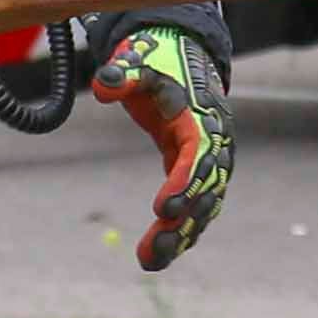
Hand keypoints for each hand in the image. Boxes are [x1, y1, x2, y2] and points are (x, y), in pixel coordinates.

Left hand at [97, 25, 234, 273]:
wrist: (181, 56)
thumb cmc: (158, 59)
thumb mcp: (139, 60)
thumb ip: (122, 73)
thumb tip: (103, 85)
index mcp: (202, 119)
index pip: (199, 156)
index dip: (183, 183)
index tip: (161, 210)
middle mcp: (214, 145)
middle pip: (204, 192)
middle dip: (180, 224)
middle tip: (151, 252)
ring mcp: (209, 161)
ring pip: (202, 208)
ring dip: (179, 237)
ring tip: (149, 262)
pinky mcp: (196, 171)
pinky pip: (195, 208)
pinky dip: (181, 232)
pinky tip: (160, 255)